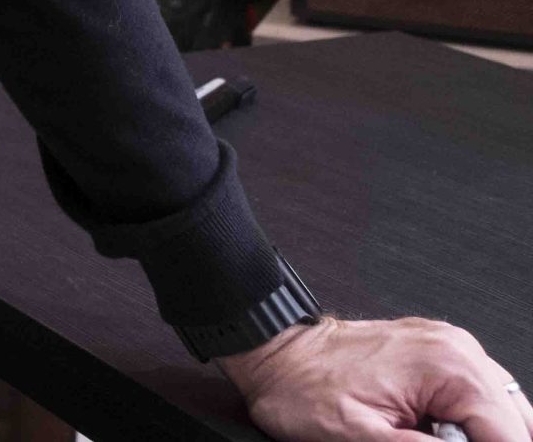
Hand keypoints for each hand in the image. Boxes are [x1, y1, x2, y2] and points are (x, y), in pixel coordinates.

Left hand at [216, 315, 530, 440]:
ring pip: (502, 411)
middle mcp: (457, 349)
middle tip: (427, 440)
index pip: (511, 434)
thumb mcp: (363, 438)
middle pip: (514, 423)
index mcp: (449, 367)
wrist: (272, 353)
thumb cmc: (301, 388)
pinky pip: (477, 397)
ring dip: (477, 436)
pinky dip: (466, 422)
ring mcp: (450, 348)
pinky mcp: (438, 354)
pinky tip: (432, 429)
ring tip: (424, 435)